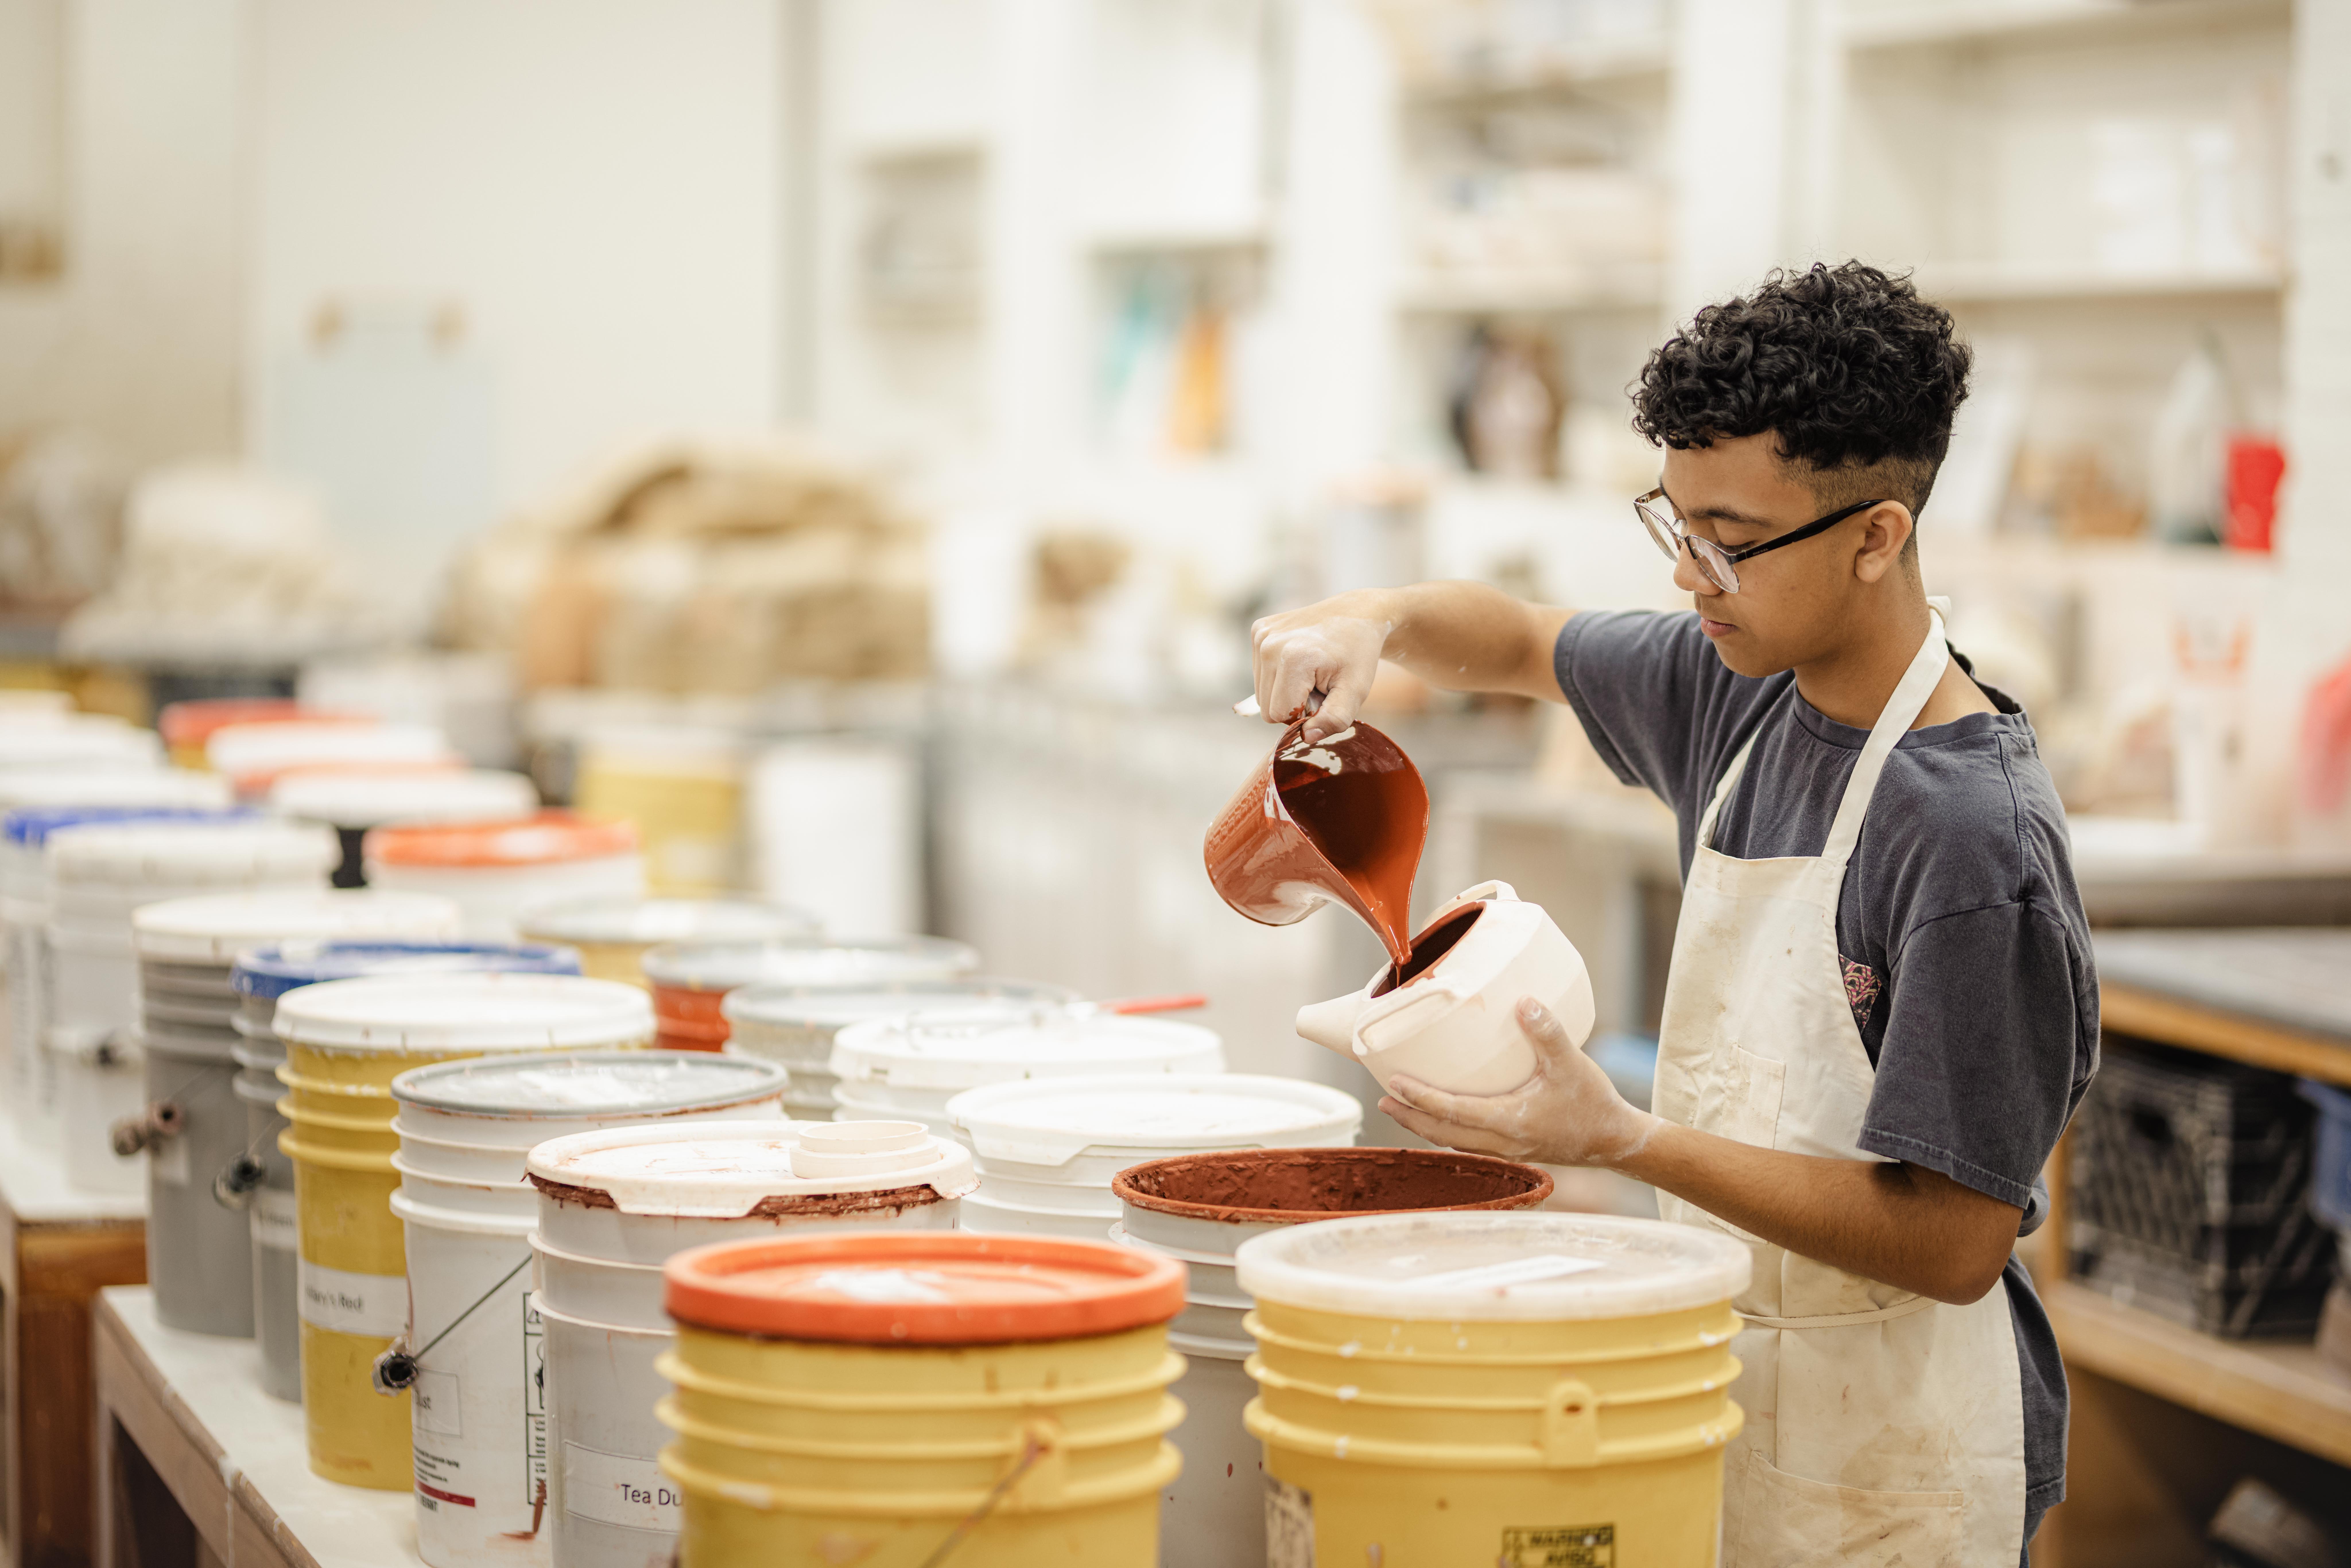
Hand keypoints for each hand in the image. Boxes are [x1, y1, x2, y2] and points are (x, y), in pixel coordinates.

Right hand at [1250, 594, 1393, 742]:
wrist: (1358, 614)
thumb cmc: (1358, 654)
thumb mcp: (1356, 691)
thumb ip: (1334, 719)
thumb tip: (1306, 736)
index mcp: (1294, 657)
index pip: (1278, 714)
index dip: (1302, 715)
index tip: (1323, 697)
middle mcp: (1270, 643)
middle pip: (1266, 706)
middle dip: (1293, 704)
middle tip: (1319, 685)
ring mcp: (1261, 634)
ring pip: (1261, 692)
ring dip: (1286, 690)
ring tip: (1310, 672)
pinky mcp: (1258, 630)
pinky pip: (1260, 673)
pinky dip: (1279, 675)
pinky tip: (1300, 661)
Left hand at [1379, 998, 1657, 1167]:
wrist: (1615, 1140)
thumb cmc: (1593, 1102)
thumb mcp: (1572, 1063)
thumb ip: (1547, 1032)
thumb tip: (1524, 1001)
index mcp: (1510, 1121)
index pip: (1452, 1112)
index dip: (1420, 1098)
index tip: (1395, 1083)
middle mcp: (1502, 1141)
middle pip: (1442, 1134)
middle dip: (1410, 1118)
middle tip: (1383, 1099)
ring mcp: (1507, 1149)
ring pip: (1454, 1141)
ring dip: (1425, 1126)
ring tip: (1402, 1108)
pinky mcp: (1514, 1149)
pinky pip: (1470, 1142)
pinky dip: (1448, 1130)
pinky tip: (1443, 1117)